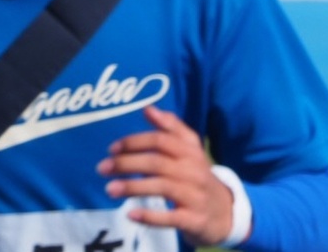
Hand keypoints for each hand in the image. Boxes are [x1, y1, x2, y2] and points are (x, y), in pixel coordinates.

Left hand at [96, 105, 238, 246]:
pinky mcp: (194, 219)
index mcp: (190, 151)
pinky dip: (150, 215)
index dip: (134, 142)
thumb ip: (170, 127)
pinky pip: (171, 217)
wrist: (225, 213)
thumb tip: (148, 108)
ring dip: (133, 187)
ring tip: (109, 189)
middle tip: (102, 168)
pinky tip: (130, 213)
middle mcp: (194, 171)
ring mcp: (195, 196)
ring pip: (162, 187)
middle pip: (157, 162)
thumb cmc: (198, 176)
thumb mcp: (190, 149)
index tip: (111, 149)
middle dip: (127, 163)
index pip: (161, 140)